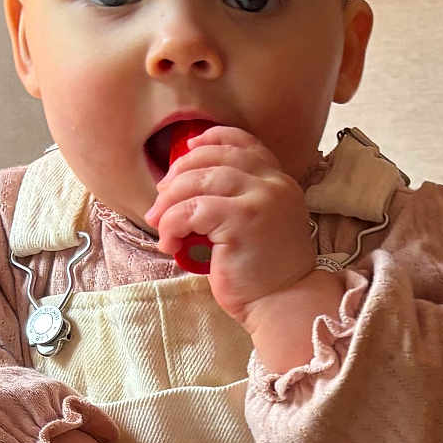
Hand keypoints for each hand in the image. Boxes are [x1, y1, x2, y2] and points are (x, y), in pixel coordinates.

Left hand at [145, 126, 316, 320]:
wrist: (284, 303)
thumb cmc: (267, 272)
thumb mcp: (262, 224)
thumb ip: (243, 200)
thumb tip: (189, 187)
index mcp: (280, 183)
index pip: (244, 143)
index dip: (212, 139)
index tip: (189, 147)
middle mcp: (273, 185)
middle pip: (216, 158)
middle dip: (180, 171)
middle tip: (161, 194)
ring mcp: (259, 201)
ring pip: (199, 181)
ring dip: (169, 199)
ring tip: (158, 221)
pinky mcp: (241, 222)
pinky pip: (191, 210)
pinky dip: (171, 224)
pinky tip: (169, 242)